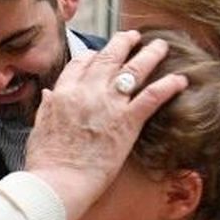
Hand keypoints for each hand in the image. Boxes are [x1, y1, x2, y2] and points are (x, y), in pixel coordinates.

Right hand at [25, 30, 187, 219]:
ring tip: (161, 46)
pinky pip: (152, 97)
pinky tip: (181, 79)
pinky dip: (168, 86)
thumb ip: (47, 108)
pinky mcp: (127, 122)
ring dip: (150, 55)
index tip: (99, 54)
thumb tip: (49, 94)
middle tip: (133, 36)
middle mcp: (87, 92)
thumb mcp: (38, 128)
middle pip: (108, 58)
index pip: (80, 64)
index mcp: (63, 94)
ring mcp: (109, 105)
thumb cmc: (45, 163)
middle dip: (123, 43)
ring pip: (133, 70)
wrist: (57, 183)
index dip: (92, 56)